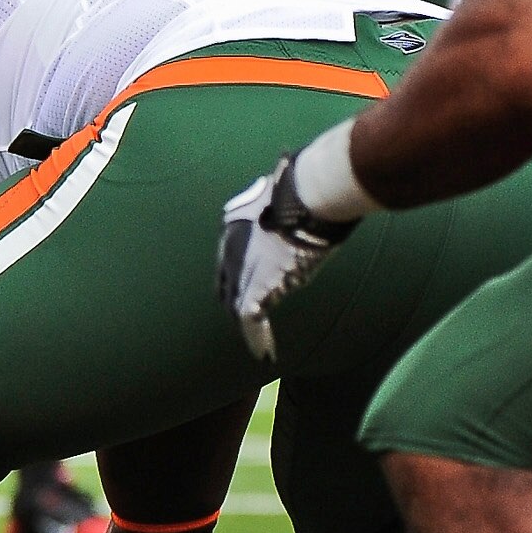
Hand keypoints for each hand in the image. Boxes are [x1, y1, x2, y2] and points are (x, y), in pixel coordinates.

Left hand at [217, 153, 356, 362]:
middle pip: (228, 288)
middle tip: (249, 328)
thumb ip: (277, 196)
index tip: (237, 294)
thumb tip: (288, 178)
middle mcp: (230, 252)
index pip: (226, 264)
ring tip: (258, 349)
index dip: (232, 280)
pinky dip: (256, 338)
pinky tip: (262, 355)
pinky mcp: (257, 288)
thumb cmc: (297, 186)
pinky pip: (250, 320)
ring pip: (238, 306)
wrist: (305, 197)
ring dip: (249, 327)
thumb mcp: (278, 187)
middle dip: (236, 306)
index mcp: (230, 228)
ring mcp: (241, 271)